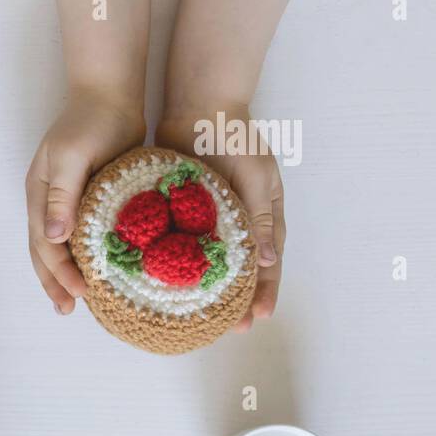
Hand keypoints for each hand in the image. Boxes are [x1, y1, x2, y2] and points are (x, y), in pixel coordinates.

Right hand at [26, 89, 145, 313]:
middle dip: (54, 282)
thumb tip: (55, 238)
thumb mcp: (71, 158)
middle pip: (45, 251)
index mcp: (39, 196)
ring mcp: (67, 200)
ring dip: (65, 273)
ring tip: (77, 299)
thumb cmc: (90, 122)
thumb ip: (61, 197)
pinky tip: (100, 267)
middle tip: (67, 310)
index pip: (44, 245)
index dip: (58, 273)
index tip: (78, 295)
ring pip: (61, 246)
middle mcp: (48, 202)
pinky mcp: (89, 196)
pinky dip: (86, 255)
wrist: (109, 92)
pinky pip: (83, 234)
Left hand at [156, 106, 284, 331]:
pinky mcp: (182, 208)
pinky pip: (180, 241)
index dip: (265, 290)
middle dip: (237, 299)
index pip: (268, 261)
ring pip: (209, 259)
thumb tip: (270, 260)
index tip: (258, 319)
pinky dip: (177, 262)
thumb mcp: (254, 176)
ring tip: (198, 317)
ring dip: (206, 288)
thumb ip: (260, 217)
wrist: (197, 103)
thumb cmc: (233, 136)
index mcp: (263, 211)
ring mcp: (210, 214)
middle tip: (230, 331)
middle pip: (240, 267)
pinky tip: (165, 283)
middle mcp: (238, 217)